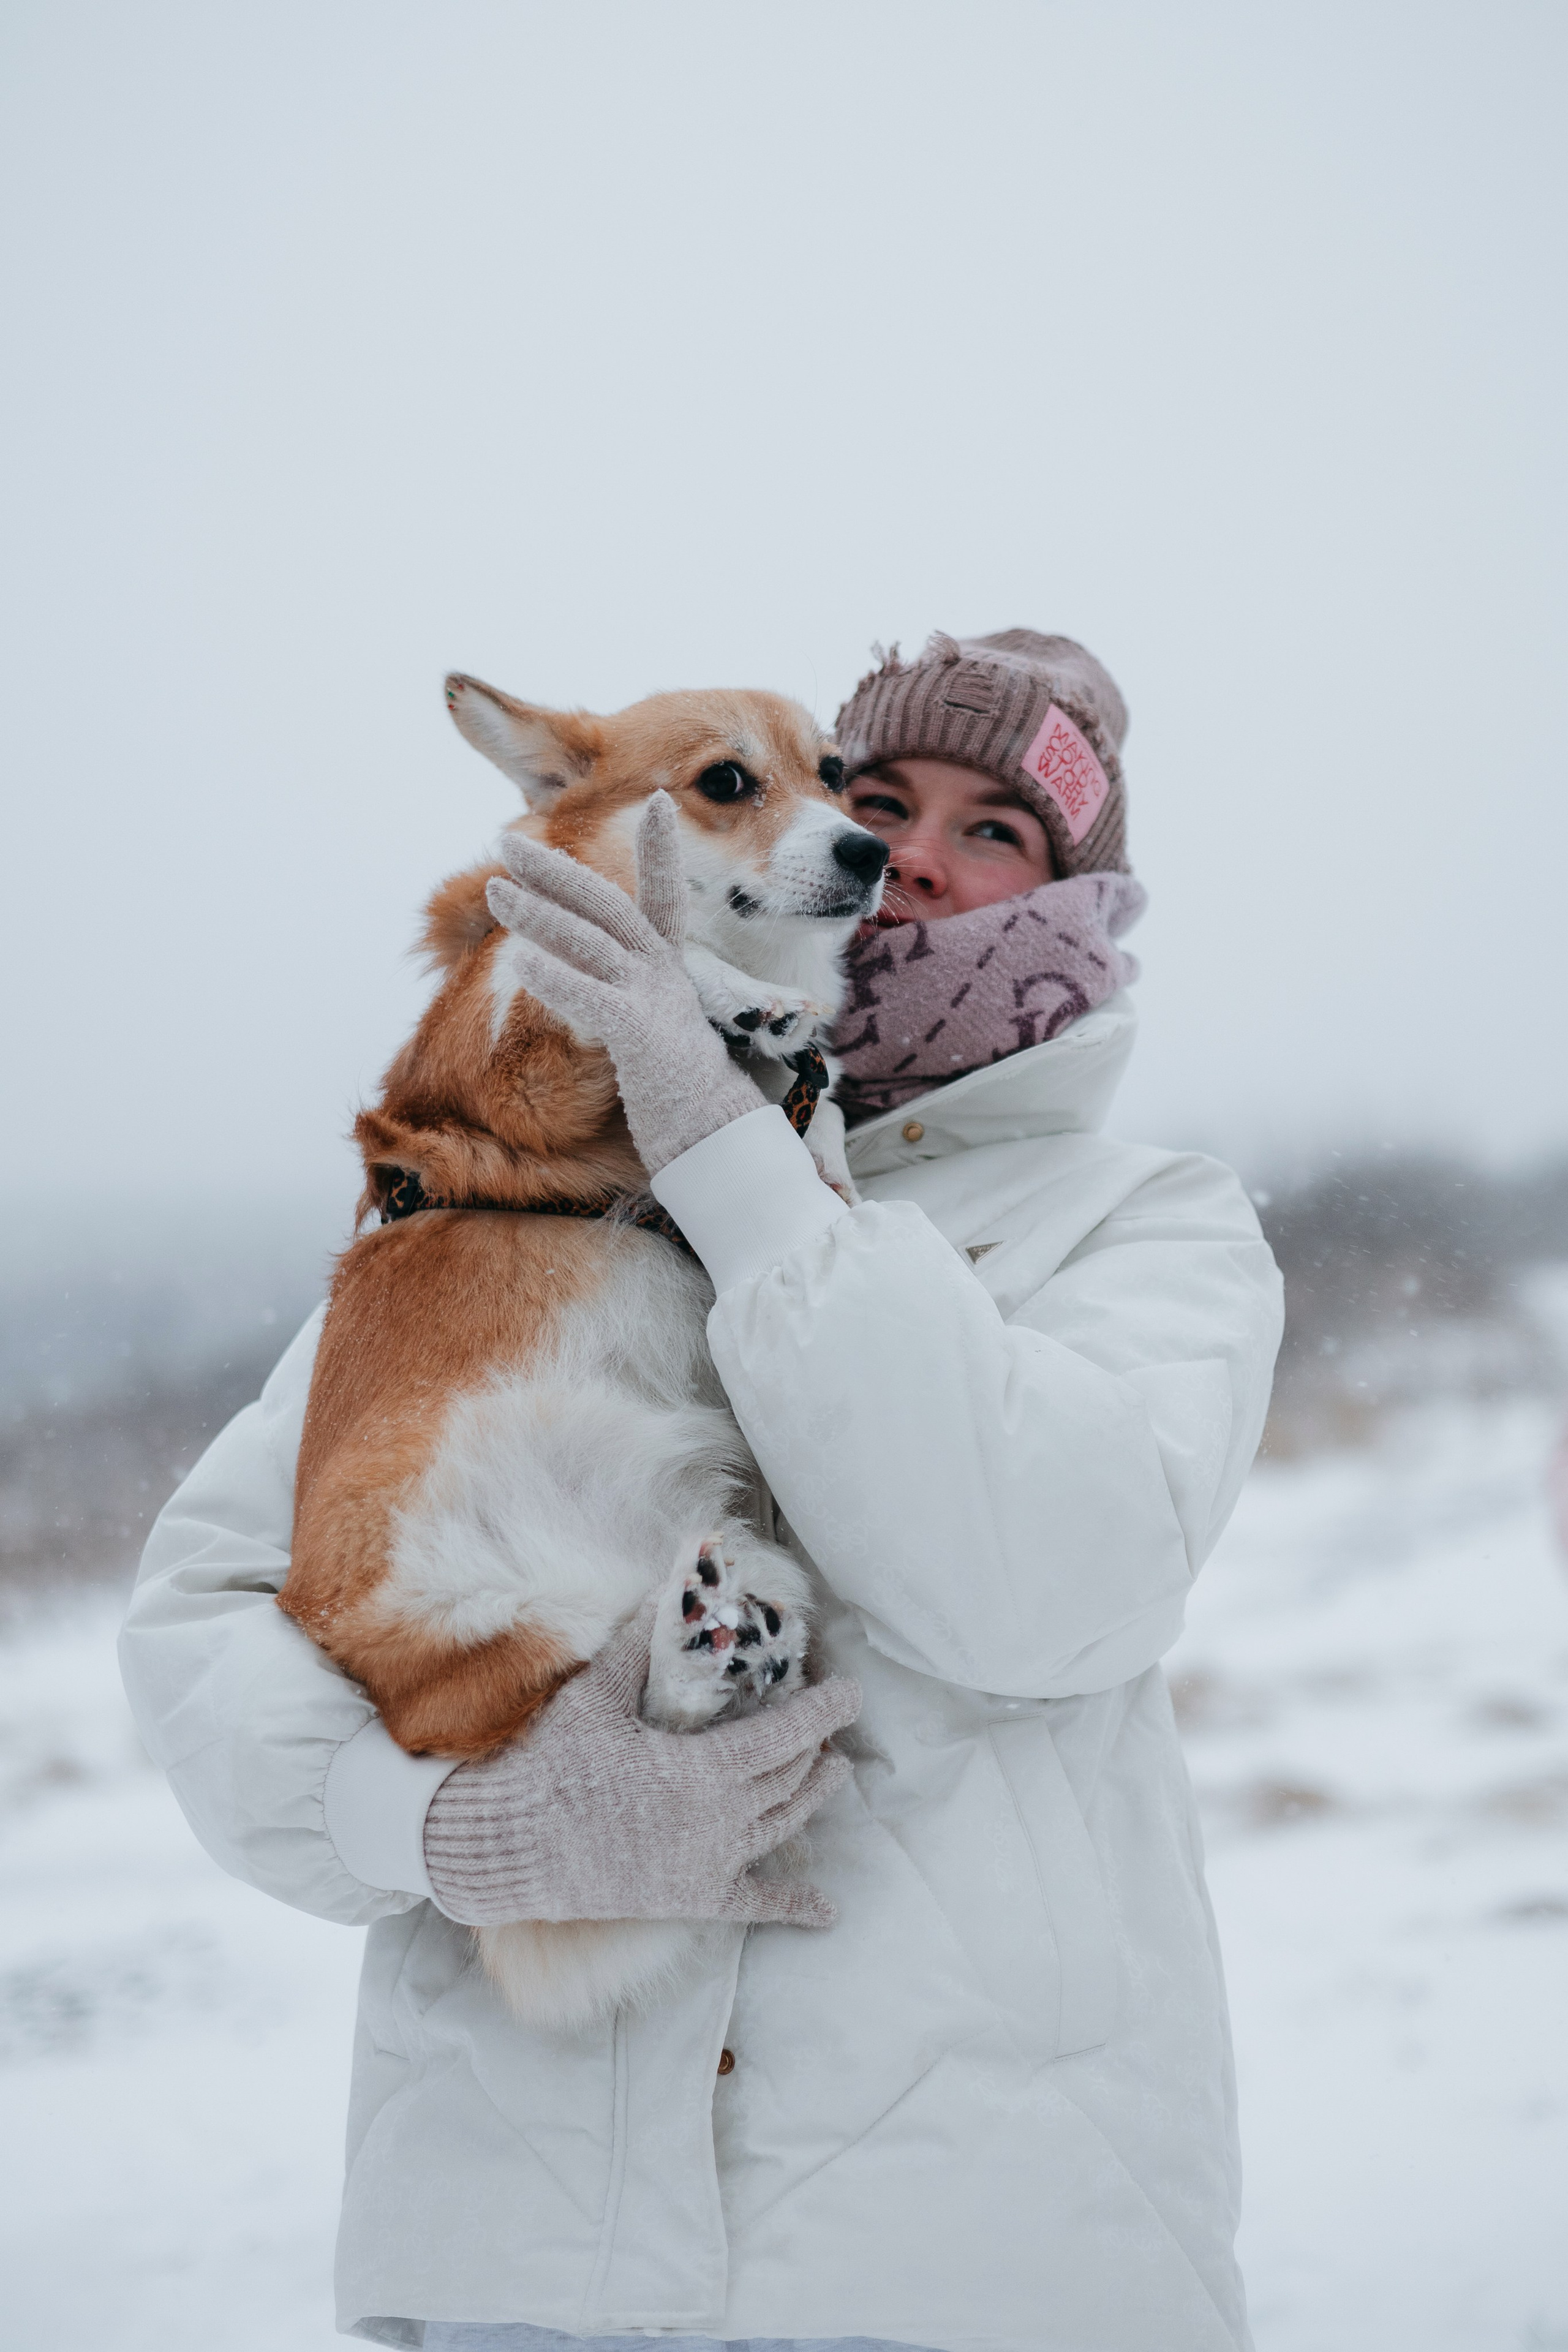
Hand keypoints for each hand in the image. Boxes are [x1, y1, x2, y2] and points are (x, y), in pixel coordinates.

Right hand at [423, 1599, 860, 1928]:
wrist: (515, 1845)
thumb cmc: (556, 1765)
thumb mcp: (599, 1694)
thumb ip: (642, 1640)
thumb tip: (670, 1578)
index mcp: (704, 1769)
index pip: (785, 1734)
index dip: (822, 1711)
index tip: (852, 1692)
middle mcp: (720, 1820)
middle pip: (790, 1778)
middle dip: (815, 1745)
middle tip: (827, 1721)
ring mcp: (710, 1862)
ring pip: (784, 1826)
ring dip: (814, 1797)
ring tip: (835, 1772)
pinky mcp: (694, 1897)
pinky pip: (757, 1903)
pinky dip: (795, 1905)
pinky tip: (827, 1913)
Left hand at [486, 795, 765, 1175]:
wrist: (716, 1143)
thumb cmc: (684, 1096)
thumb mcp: (658, 1033)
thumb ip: (630, 1000)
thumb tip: (594, 984)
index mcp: (670, 972)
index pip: (666, 898)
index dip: (661, 850)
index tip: (656, 799)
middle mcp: (663, 977)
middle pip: (606, 906)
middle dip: (554, 870)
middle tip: (507, 839)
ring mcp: (654, 1002)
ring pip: (590, 942)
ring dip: (538, 913)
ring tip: (495, 890)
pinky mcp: (640, 1037)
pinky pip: (589, 999)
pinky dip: (555, 977)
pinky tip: (519, 960)